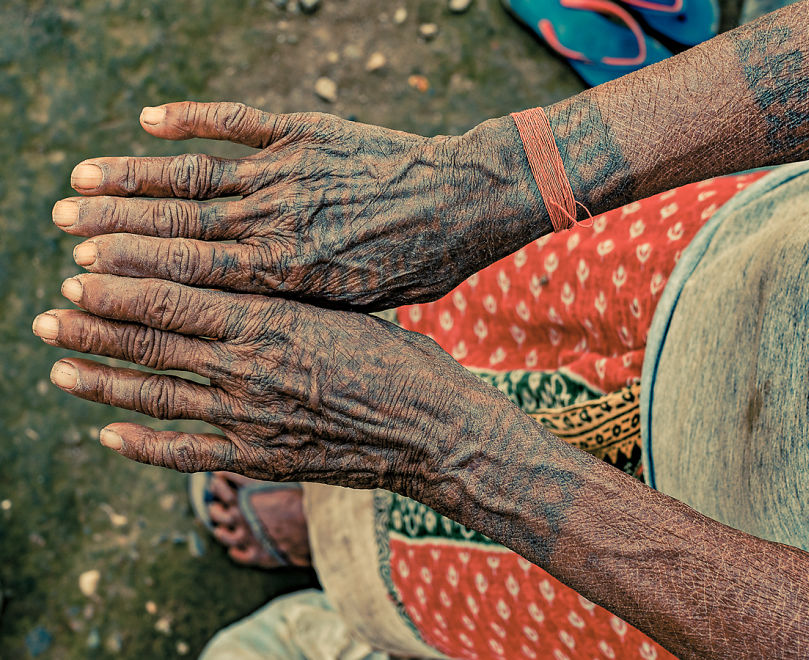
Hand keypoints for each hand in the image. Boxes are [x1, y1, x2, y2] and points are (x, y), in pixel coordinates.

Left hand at [31, 273, 494, 493]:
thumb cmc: (400, 360)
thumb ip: (285, 300)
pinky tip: (108, 434)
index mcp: (272, 320)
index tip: (79, 272)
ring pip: (157, 394)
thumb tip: (240, 283)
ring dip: (102, 380)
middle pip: (152, 343)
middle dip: (93, 327)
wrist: (433, 430)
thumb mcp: (343, 309)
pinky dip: (143, 445)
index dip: (121, 286)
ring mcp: (249, 418)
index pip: (176, 298)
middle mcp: (249, 367)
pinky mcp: (259, 458)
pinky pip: (187, 454)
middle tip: (47, 315)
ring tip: (58, 367)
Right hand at [53, 102, 546, 310]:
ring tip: (80, 178)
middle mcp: (276, 222)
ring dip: (134, 176)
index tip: (84, 272)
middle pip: (178, 225)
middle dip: (113, 226)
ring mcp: (288, 172)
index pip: (191, 275)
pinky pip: (239, 121)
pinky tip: (149, 119)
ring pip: (195, 175)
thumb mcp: (357, 307)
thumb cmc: (417, 267)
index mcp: (286, 274)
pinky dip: (193, 119)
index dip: (132, 272)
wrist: (464, 204)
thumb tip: (245, 318)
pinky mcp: (307, 132)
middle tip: (59, 226)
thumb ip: (296, 306)